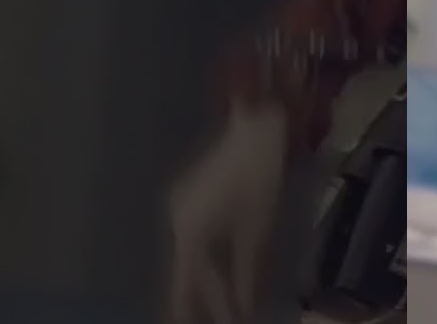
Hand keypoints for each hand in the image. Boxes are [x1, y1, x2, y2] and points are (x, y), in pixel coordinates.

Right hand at [168, 102, 286, 322]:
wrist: (255, 131)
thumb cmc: (260, 182)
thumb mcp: (258, 232)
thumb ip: (248, 274)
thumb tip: (244, 309)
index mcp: (191, 235)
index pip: (200, 286)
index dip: (216, 310)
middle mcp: (177, 224)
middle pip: (184, 273)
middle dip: (192, 303)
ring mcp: (180, 207)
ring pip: (189, 256)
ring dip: (200, 280)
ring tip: (208, 307)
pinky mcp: (189, 196)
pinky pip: (195, 237)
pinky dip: (205, 257)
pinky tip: (215, 269)